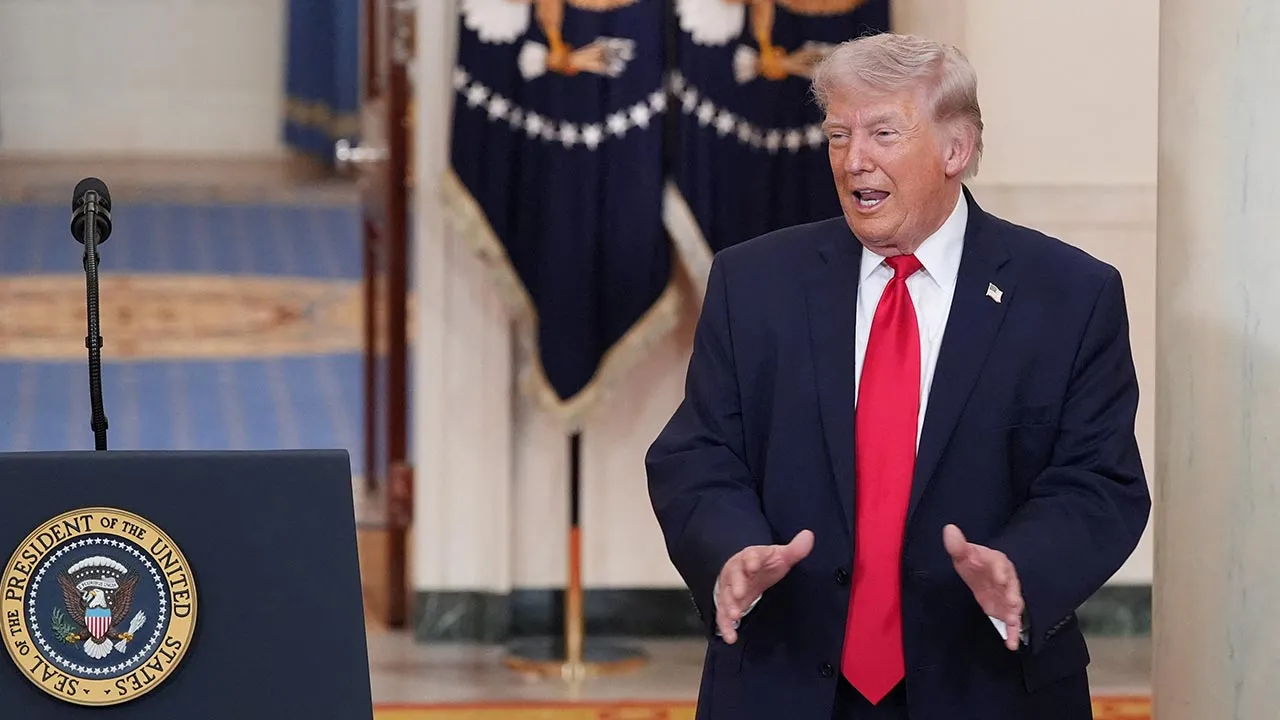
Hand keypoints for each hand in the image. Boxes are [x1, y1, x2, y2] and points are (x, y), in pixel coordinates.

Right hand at [716, 530, 813, 642]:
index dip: (752, 560)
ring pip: (725, 596)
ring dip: (728, 606)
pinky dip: (725, 626)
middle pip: (734, 576)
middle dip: (736, 584)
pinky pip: (723, 615)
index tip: (753, 564)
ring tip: (734, 616)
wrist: (745, 571)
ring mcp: (729, 589)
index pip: (750, 555)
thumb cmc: (763, 563)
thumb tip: (809, 535)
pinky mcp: (727, 604)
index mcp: (751, 557)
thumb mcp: (780, 556)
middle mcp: (736, 572)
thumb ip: (794, 549)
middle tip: (739, 594)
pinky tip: (730, 637)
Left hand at [943, 524, 1023, 650]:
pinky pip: (1012, 623)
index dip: (1000, 571)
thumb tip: (948, 528)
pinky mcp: (1006, 611)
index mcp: (997, 562)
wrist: (983, 574)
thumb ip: (957, 545)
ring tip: (1013, 621)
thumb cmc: (975, 563)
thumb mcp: (964, 554)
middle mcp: (1006, 579)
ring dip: (1015, 613)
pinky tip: (1011, 644)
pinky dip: (1012, 633)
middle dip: (1012, 594)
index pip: (1000, 564)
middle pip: (1011, 586)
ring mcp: (1008, 596)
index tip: (999, 577)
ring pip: (1014, 604)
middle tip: (1013, 602)